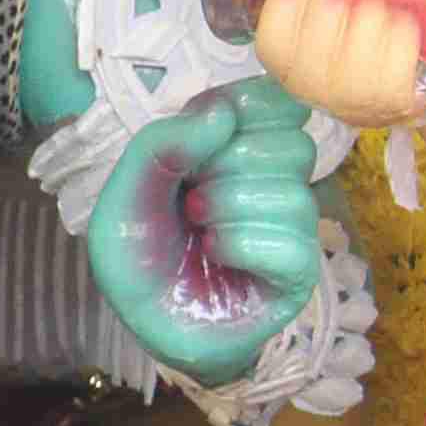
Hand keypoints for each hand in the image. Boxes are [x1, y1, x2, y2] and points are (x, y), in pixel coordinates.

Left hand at [90, 91, 322, 383]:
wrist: (146, 323)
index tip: (211, 131)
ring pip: (291, 194)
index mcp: (239, 148)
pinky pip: (290, 243)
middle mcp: (274, 182)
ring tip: (198, 231)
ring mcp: (291, 228)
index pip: (280, 102)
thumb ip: (161, 145)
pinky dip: (240, 247)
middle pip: (292, 144)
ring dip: (227, 211)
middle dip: (227, 168)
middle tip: (190, 198)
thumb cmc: (140, 256)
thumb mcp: (126, 193)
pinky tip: (215, 255)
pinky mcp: (298, 274)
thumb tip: (220, 112)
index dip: (247, 107)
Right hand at [246, 0, 425, 132]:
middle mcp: (301, 80)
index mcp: (278, 47)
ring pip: (368, 17)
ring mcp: (344, 97)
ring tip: (383, 26)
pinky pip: (400, 38)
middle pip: (329, 2)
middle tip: (363, 10)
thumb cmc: (384, 1)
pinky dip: (408, 28)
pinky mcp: (388, 102)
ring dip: (385, 10)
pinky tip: (401, 41)